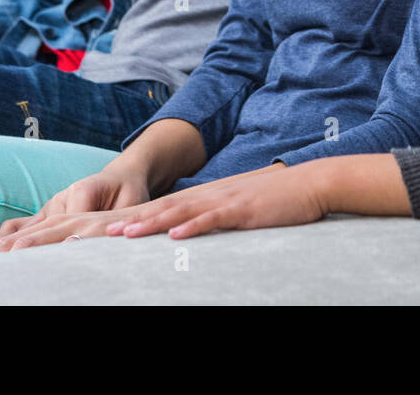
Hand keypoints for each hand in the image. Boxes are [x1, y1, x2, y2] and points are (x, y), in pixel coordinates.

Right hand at [0, 160, 150, 250]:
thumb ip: (115, 221)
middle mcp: (62, 198)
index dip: (58, 245)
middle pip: (35, 228)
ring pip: (23, 226)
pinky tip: (0, 254)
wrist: (123, 178)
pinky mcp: (47, 213)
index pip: (66, 223)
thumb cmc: (129, 194)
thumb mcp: (129, 204)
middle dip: (19, 249)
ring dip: (8, 245)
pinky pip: (20, 224)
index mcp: (83, 192)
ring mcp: (51, 206)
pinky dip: (9, 238)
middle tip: (4, 269)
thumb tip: (98, 237)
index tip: (43, 263)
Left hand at [105, 162, 326, 239]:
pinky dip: (193, 227)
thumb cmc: (281, 199)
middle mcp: (213, 195)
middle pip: (166, 208)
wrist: (312, 183)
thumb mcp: (244, 208)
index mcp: (212, 195)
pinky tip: (175, 236)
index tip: (112, 229)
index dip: (139, 216)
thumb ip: (222, 216)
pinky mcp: (244, 210)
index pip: (168, 206)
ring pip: (182, 212)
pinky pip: (214, 219)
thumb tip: (201, 230)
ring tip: (127, 235)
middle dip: (135, 220)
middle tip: (107, 233)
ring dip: (153, 223)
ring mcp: (227, 201)